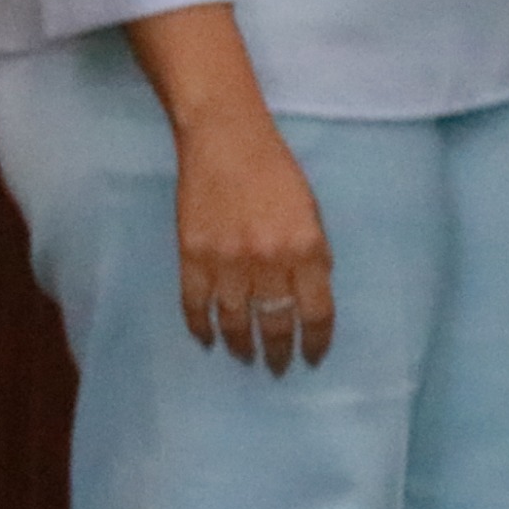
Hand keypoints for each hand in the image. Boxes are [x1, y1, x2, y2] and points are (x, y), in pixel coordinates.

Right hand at [173, 109, 333, 373]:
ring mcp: (227, 261)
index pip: (316, 312)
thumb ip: (314, 252)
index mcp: (306, 248)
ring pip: (234, 322)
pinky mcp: (192, 256)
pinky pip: (195, 306)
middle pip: (275, 324)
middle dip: (278, 352)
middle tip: (278, 368)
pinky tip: (208, 340)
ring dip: (241, 346)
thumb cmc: (276, 171)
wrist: (226, 141)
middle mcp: (269, 261)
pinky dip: (201, 328)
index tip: (312, 357)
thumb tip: (313, 292)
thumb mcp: (312, 210)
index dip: (315, 342)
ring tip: (246, 357)